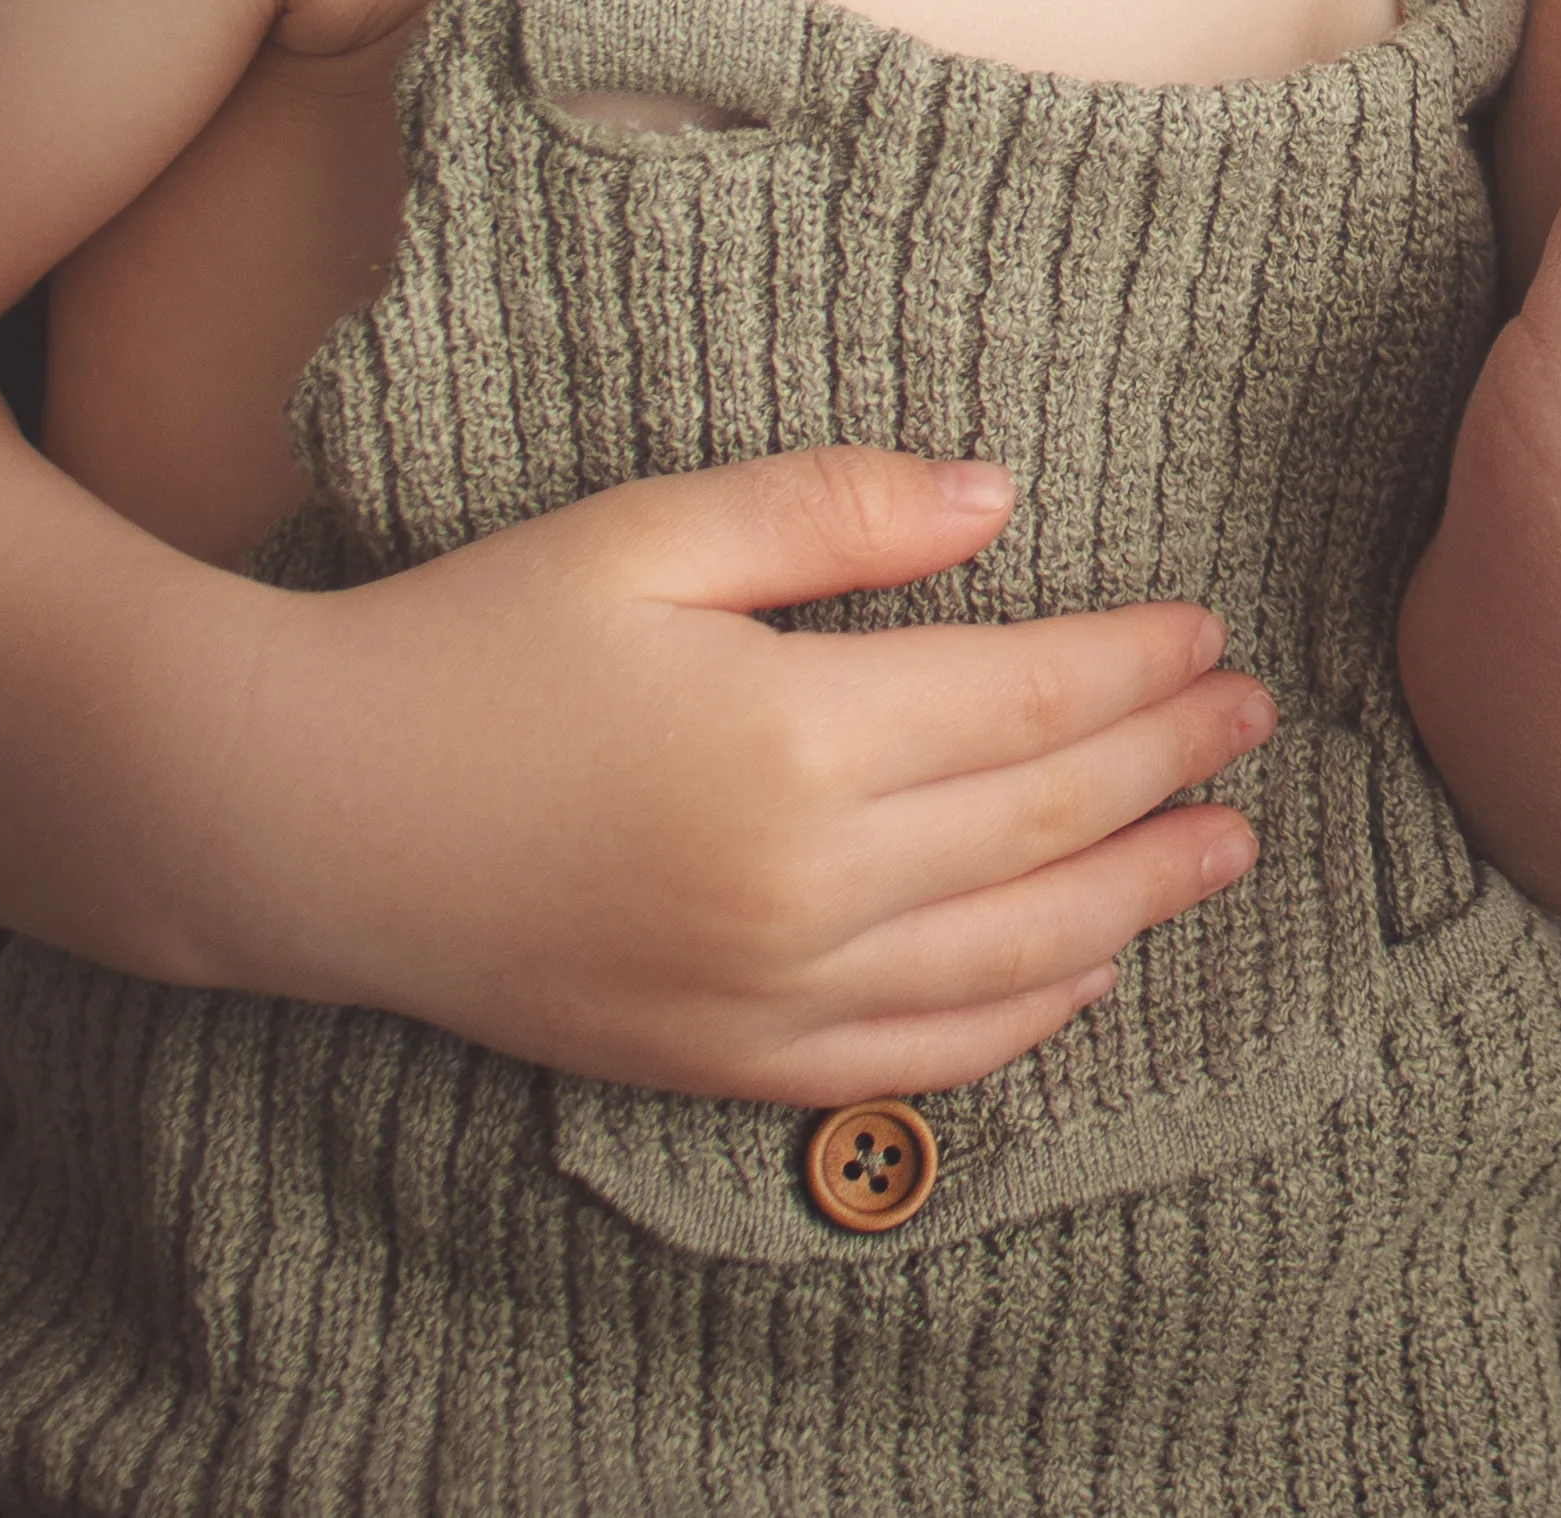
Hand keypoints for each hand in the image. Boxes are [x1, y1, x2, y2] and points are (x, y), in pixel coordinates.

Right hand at [187, 445, 1274, 1102]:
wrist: (308, 816)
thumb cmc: (471, 644)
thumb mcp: (647, 534)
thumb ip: (833, 511)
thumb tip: (1001, 499)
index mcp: (790, 737)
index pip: (1026, 705)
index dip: (1134, 670)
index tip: (1212, 637)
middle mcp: (800, 887)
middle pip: (1042, 826)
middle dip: (1165, 770)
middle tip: (1251, 724)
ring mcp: (764, 993)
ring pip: (1009, 958)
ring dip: (1134, 901)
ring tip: (1224, 850)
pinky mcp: (721, 1061)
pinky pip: (915, 1057)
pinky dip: (1020, 1017)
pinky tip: (1081, 969)